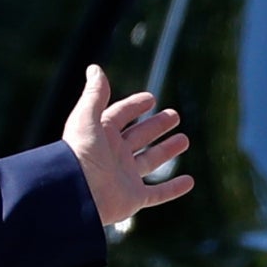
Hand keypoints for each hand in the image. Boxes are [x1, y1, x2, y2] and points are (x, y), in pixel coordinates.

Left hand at [61, 65, 193, 225]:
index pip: (120, 116)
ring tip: (185, 140)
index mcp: (101, 136)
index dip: (134, 106)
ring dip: (167, 150)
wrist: (77, 193)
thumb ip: (94, 94)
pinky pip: (158, 193)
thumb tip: (95, 68)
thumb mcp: (86, 118)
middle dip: (156, 126)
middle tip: (175, 115)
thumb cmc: (80, 154)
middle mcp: (113, 155)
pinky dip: (174, 189)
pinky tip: (190, 181)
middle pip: (139, 136)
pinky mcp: (133, 198)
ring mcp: (124, 177)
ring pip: (150, 161)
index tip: (151, 98)